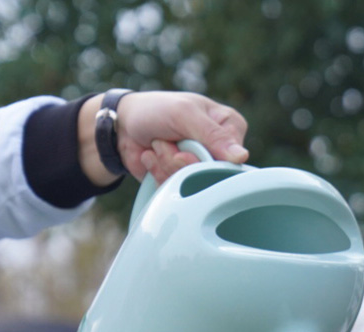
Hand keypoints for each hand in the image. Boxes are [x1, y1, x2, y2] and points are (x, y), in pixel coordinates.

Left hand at [79, 91, 248, 185]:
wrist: (122, 125)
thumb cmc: (155, 110)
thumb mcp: (184, 115)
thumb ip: (213, 136)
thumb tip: (242, 158)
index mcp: (229, 127)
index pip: (232, 157)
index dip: (206, 154)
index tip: (187, 138)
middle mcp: (219, 150)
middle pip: (210, 173)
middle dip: (181, 160)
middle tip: (168, 141)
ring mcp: (200, 166)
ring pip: (192, 183)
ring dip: (166, 164)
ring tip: (158, 145)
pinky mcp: (184, 181)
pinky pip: (177, 190)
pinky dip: (159, 174)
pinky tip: (153, 158)